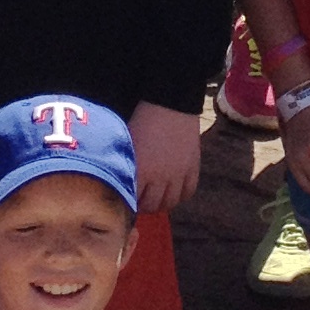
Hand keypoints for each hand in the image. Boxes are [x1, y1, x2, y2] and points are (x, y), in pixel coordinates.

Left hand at [128, 99, 201, 214]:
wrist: (170, 103)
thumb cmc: (143, 119)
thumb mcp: (127, 142)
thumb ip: (124, 165)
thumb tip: (117, 181)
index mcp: (140, 169)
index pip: (131, 199)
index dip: (126, 202)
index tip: (123, 201)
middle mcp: (160, 176)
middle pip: (151, 205)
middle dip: (142, 206)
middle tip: (138, 201)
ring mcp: (178, 174)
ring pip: (170, 203)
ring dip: (161, 204)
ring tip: (155, 198)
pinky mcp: (192, 168)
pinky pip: (188, 193)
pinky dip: (180, 196)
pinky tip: (172, 191)